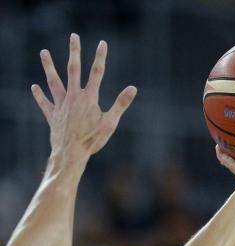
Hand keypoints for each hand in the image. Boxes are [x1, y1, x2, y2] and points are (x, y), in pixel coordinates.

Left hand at [31, 33, 136, 166]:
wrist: (71, 153)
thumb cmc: (92, 140)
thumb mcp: (110, 123)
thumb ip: (121, 104)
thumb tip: (133, 88)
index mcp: (89, 98)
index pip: (97, 73)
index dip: (100, 57)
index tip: (102, 43)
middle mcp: (73, 97)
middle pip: (73, 70)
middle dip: (74, 52)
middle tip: (74, 36)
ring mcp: (61, 105)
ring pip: (53, 81)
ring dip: (48, 66)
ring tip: (43, 52)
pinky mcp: (52, 115)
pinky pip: (44, 103)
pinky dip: (39, 95)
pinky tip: (35, 87)